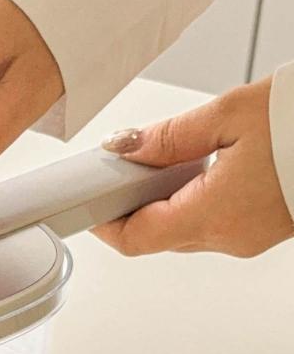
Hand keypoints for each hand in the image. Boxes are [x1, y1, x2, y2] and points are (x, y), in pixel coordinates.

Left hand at [94, 77, 293, 256]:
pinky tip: (205, 167)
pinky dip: (197, 200)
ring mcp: (249, 238)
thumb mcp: (230, 114)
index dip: (104, 223)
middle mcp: (231, 237)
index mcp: (213, 215)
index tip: (89, 202)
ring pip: (184, 229)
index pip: (135, 238)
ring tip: (171, 161)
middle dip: (134, 204)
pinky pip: (213, 222)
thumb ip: (169, 137)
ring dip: (168, 200)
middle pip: (157, 234)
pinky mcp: (264, 230)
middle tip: (126, 170)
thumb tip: (127, 148)